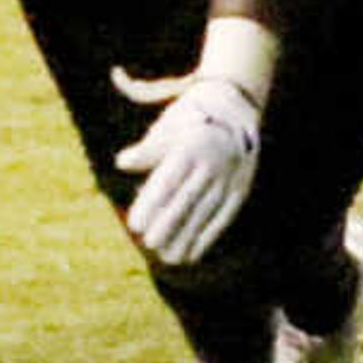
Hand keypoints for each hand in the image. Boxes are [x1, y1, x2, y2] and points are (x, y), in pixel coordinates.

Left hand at [112, 71, 261, 264]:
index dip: (151, 204)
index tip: (135, 226)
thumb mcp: (167, 126)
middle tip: (150, 243)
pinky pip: (223, 216)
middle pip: (187, 199)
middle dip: (168, 224)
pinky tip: (192, 254)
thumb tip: (122, 163)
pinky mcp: (240, 188)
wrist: (235, 105)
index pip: (168, 180)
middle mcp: (213, 161)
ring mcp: (229, 176)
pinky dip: (208, 237)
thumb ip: (147, 150)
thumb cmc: (189, 119)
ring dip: (187, 236)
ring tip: (168, 257)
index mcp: (191, 144)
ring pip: (206, 211)